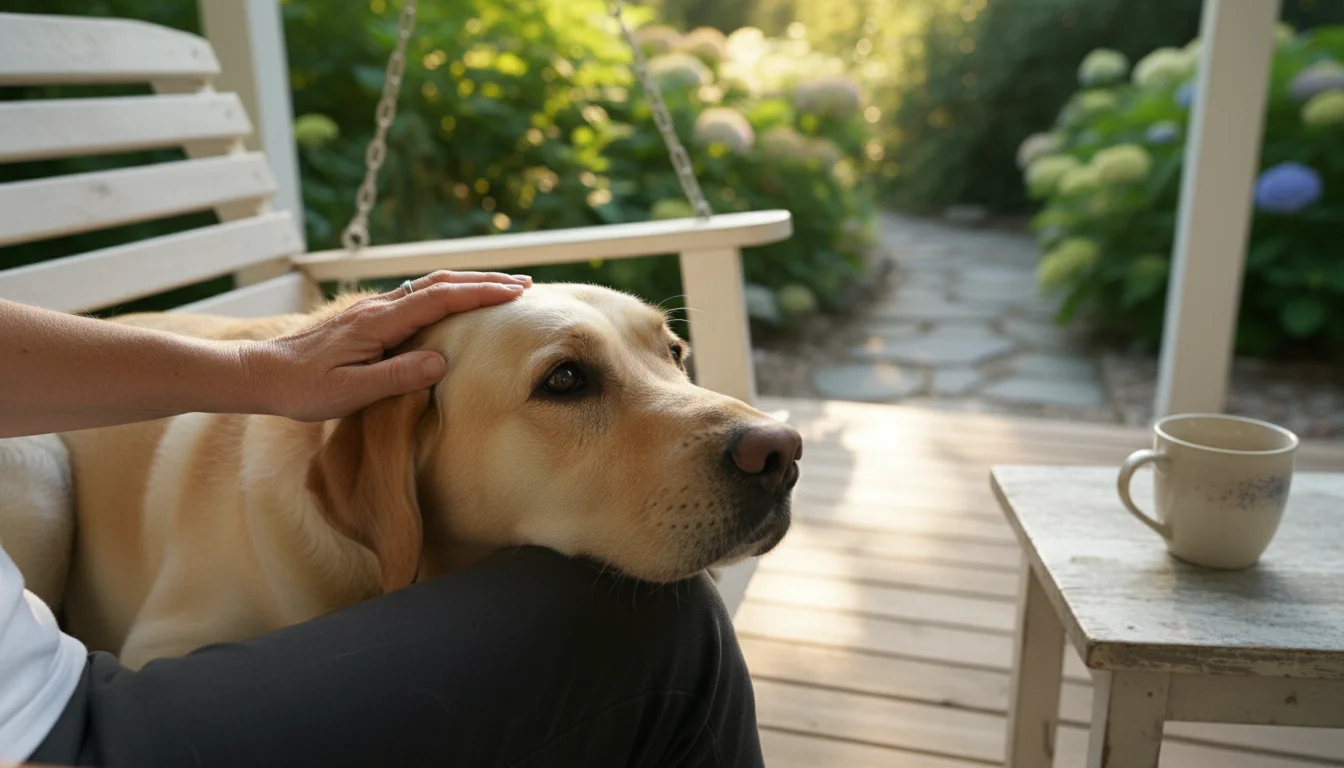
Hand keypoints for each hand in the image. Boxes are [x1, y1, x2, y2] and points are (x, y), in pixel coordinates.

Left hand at [245, 271, 529, 420]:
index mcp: (379, 321)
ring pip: (430, 286)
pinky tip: (457, 302)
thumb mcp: (350, 392)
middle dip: (485, 282)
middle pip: (441, 283)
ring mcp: (373, 310)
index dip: (480, 294)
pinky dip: (447, 293)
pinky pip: (417, 297)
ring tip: (502, 289)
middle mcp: (379, 307)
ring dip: (468, 284)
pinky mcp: (369, 318)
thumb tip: (441, 362)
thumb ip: (396, 376)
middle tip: (524, 285)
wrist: (261, 374)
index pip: (440, 299)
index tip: (515, 293)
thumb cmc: (302, 389)